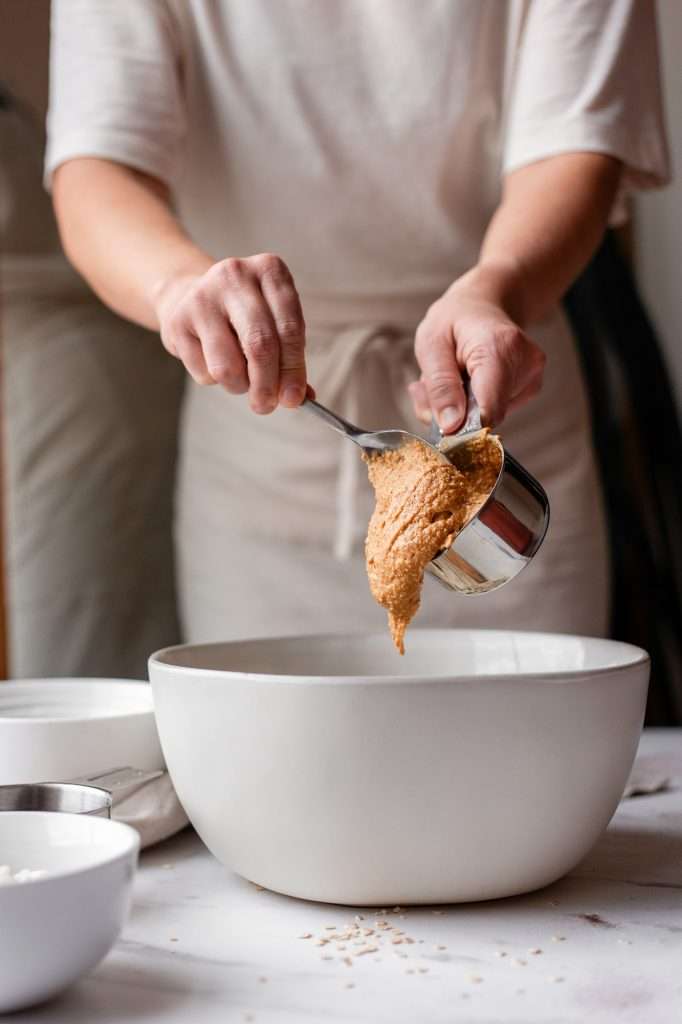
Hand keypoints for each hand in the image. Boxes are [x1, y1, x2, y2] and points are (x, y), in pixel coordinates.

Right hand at [154, 253, 307, 412]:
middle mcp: (235, 275)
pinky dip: (214, 380)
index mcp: (270, 271)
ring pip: (228, 366)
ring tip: (239, 379)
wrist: (189, 295)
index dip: (294, 369)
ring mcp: (202, 296)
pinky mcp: (177, 320)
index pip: (290, 328)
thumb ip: (290, 358)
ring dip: (238, 386)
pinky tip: (212, 361)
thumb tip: (300, 397)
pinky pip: (204, 372)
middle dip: (267, 385)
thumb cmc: (243, 316)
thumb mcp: (274, 323)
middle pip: (260, 345)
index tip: (294, 398)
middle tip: (267, 405)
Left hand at [410, 265, 545, 431]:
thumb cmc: (454, 320)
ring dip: (461, 408)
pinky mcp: (530, 389)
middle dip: (452, 412)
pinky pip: (496, 412)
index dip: (461, 426)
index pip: (489, 409)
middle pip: (486, 416)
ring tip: (452, 377)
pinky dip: (474, 405)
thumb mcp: (431, 344)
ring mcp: (532, 378)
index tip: (438, 421)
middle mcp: (525, 364)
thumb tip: (451, 426)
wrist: (484, 304)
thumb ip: (439, 386)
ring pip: (489, 417)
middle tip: (430, 387)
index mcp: (499, 348)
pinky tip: (468, 381)